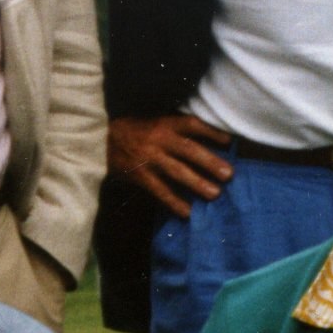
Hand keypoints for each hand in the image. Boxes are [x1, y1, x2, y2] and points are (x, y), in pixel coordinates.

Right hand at [109, 115, 233, 218]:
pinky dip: (174, 202)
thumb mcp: (158, 120)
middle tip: (228, 174)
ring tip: (215, 194)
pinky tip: (187, 212)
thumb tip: (208, 139)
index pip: (193, 125)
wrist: (103, 138)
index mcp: (166, 123)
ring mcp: (150, 158)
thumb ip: (179, 128)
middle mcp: (160, 139)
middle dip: (210, 162)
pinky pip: (159, 190)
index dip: (211, 133)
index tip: (230, 142)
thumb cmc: (138, 129)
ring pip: (177, 171)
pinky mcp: (140, 175)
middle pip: (189, 150)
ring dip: (197, 183)